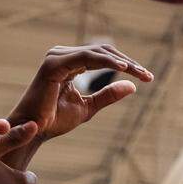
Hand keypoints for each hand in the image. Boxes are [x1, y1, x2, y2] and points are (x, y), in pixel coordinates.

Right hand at [8, 44, 151, 142]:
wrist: (33, 131)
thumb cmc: (54, 121)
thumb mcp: (89, 107)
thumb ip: (107, 96)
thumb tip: (132, 86)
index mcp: (69, 63)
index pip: (103, 58)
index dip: (126, 66)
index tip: (147, 78)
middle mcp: (61, 55)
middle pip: (103, 52)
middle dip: (128, 63)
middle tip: (148, 76)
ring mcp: (57, 56)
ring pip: (98, 52)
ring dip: (122, 62)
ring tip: (141, 73)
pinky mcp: (54, 64)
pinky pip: (86, 58)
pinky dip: (106, 63)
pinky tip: (124, 70)